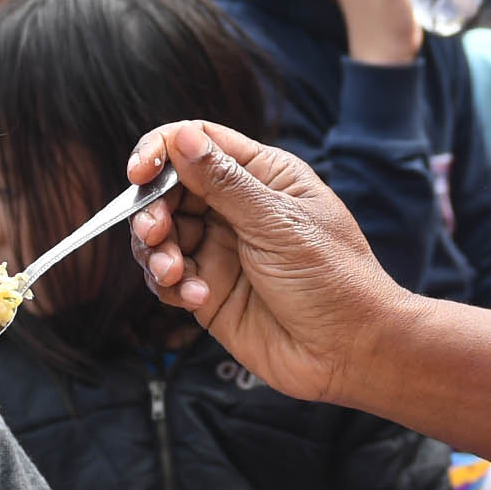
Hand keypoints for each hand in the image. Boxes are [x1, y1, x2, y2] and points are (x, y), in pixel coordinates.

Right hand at [126, 120, 411, 402]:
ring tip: (173, 274)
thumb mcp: (277, 224)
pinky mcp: (210, 291)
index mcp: (262, 175)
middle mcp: (237, 208)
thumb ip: (224, 183)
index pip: (198, 144)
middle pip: (170, 190)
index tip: (140, 173)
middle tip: (155, 233)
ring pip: (163, 235)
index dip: (162, 152)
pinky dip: (172, 285)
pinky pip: (170, 279)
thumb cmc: (334, 279)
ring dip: (157, 252)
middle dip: (152, 210)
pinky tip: (196, 297)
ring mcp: (222, 250)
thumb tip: (182, 138)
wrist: (351, 351)